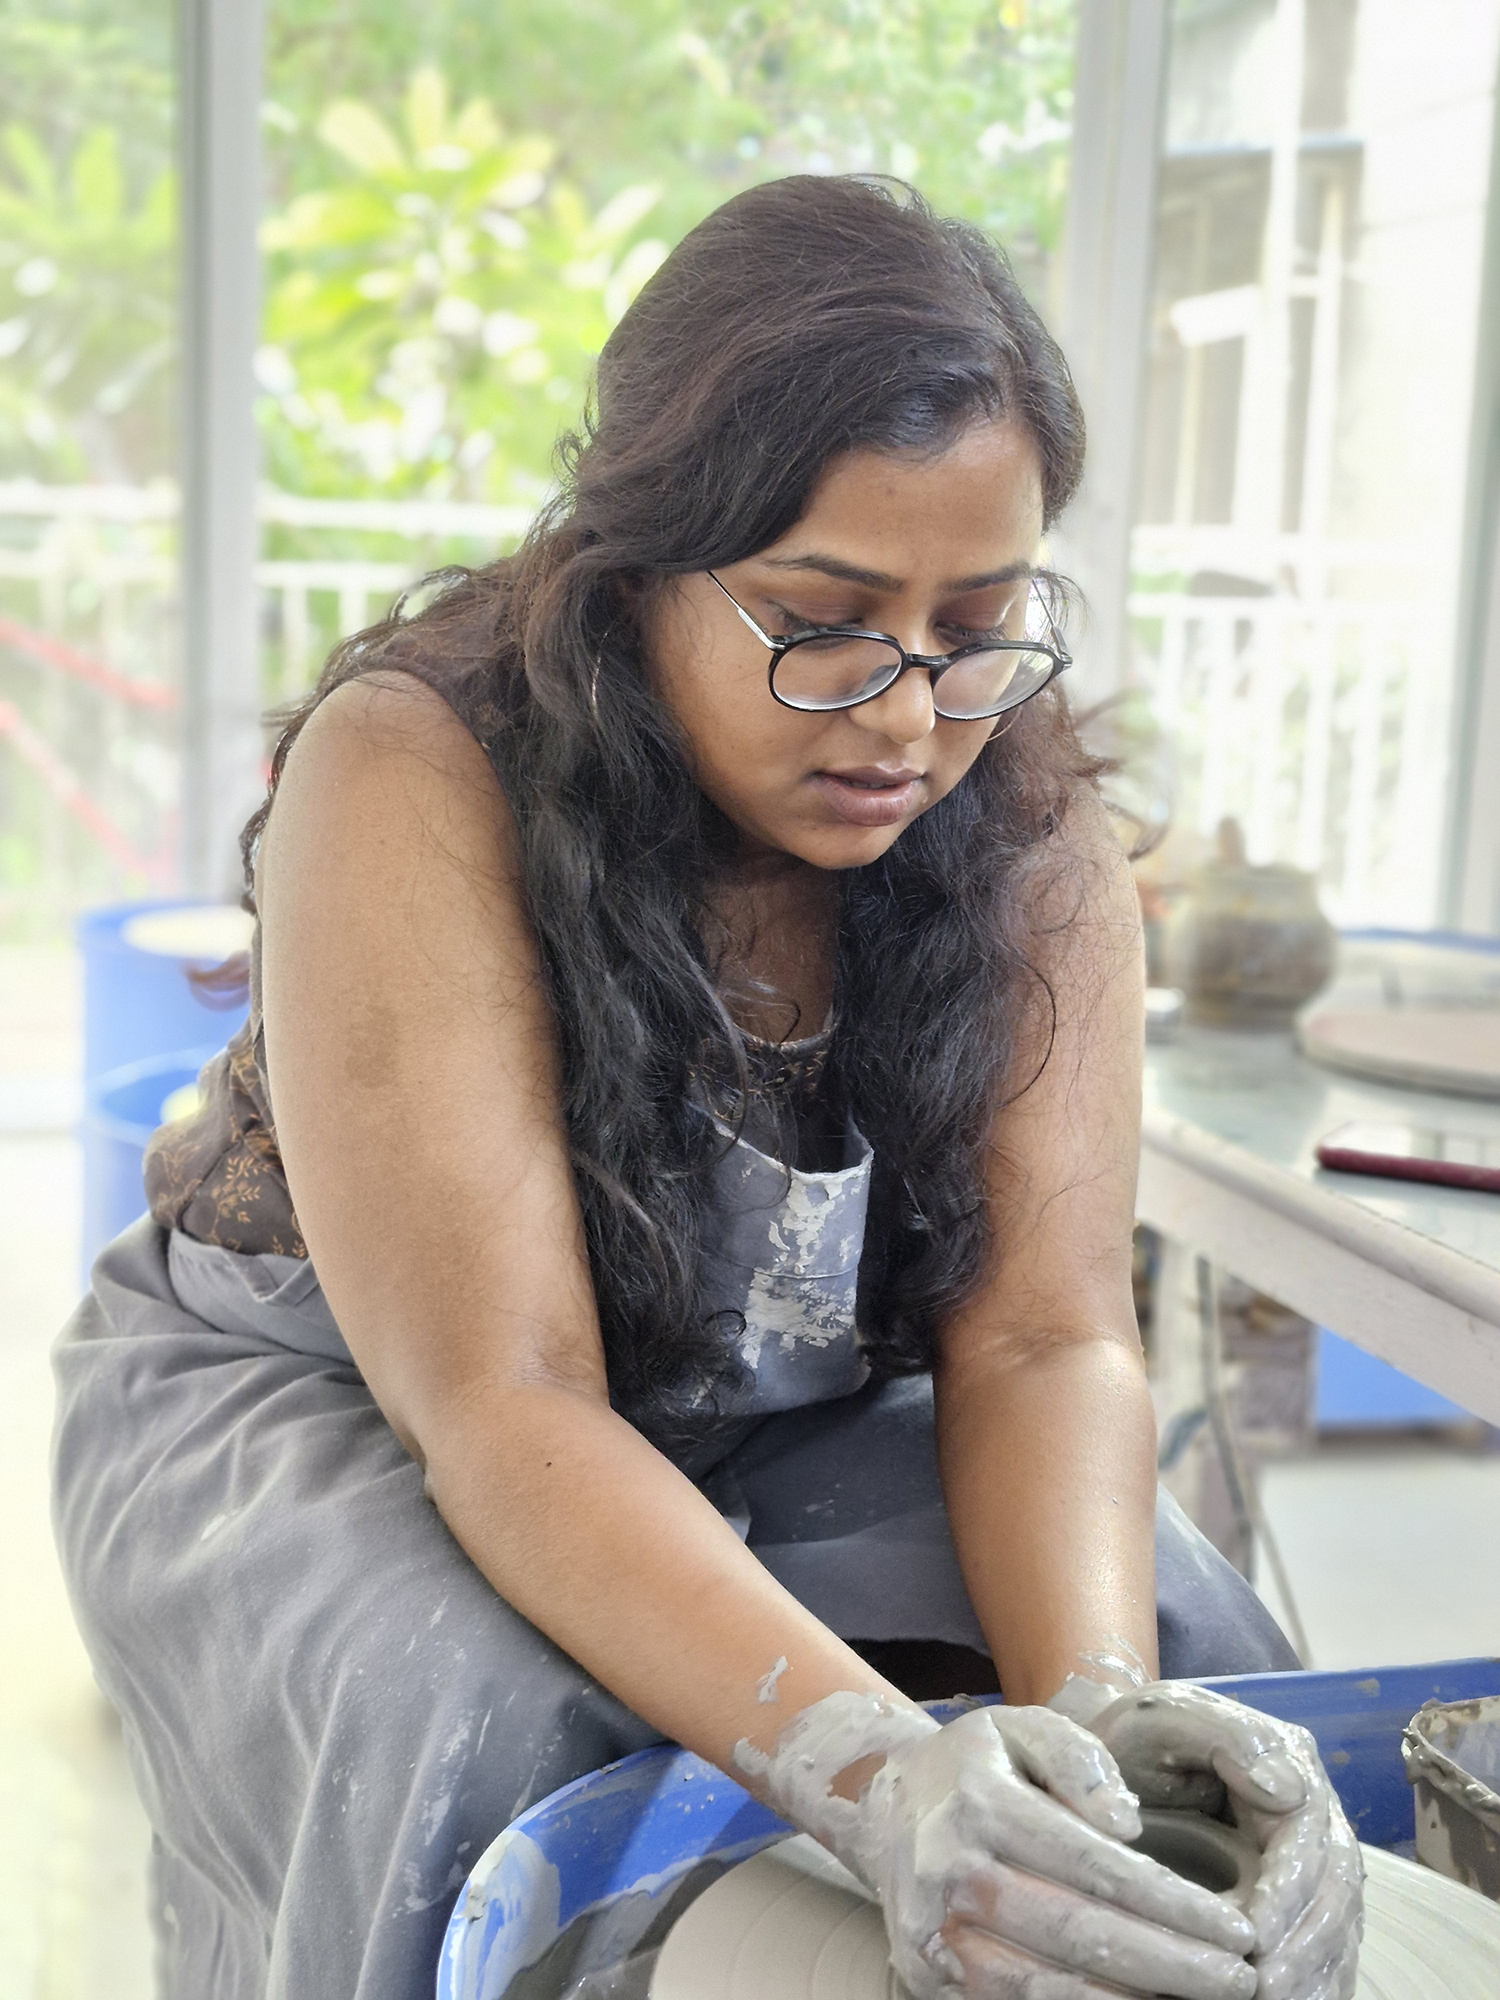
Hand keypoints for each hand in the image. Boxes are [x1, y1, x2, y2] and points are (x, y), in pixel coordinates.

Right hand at [742, 1692, 1256, 1997]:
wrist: (882, 1810)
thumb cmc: (977, 1767)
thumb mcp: (1023, 1729)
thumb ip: (1079, 1761)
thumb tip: (1129, 1825)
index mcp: (980, 1803)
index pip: (1094, 1866)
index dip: (1174, 1905)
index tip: (1239, 1930)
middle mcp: (948, 1872)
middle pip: (1078, 1935)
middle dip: (1172, 1967)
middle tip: (1242, 1982)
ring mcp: (931, 1934)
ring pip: (1047, 1990)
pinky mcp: (925, 1978)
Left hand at [1082, 1682, 1363, 1999]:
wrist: (1113, 1755)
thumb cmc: (1133, 1738)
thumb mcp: (1164, 1719)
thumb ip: (1224, 1738)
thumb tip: (1287, 1790)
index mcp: (1285, 1760)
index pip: (1307, 1836)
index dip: (1289, 1891)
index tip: (1257, 1938)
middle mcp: (1309, 1808)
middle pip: (1334, 1887)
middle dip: (1306, 1945)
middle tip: (1267, 1989)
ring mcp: (1310, 1852)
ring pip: (1338, 1921)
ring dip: (1313, 1970)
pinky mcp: (1298, 1890)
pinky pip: (1326, 1942)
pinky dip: (1316, 1978)